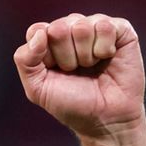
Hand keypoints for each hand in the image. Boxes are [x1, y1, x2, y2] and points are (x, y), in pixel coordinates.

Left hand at [13, 13, 145, 143]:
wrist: (106, 120)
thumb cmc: (72, 104)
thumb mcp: (38, 88)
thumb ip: (25, 60)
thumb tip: (40, 33)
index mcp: (49, 40)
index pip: (38, 30)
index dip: (46, 55)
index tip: (56, 72)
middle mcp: (71, 29)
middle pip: (59, 28)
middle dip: (67, 57)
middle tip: (76, 71)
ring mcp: (95, 27)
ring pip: (82, 26)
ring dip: (86, 55)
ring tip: (92, 67)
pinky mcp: (119, 29)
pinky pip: (105, 26)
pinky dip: (104, 48)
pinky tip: (107, 58)